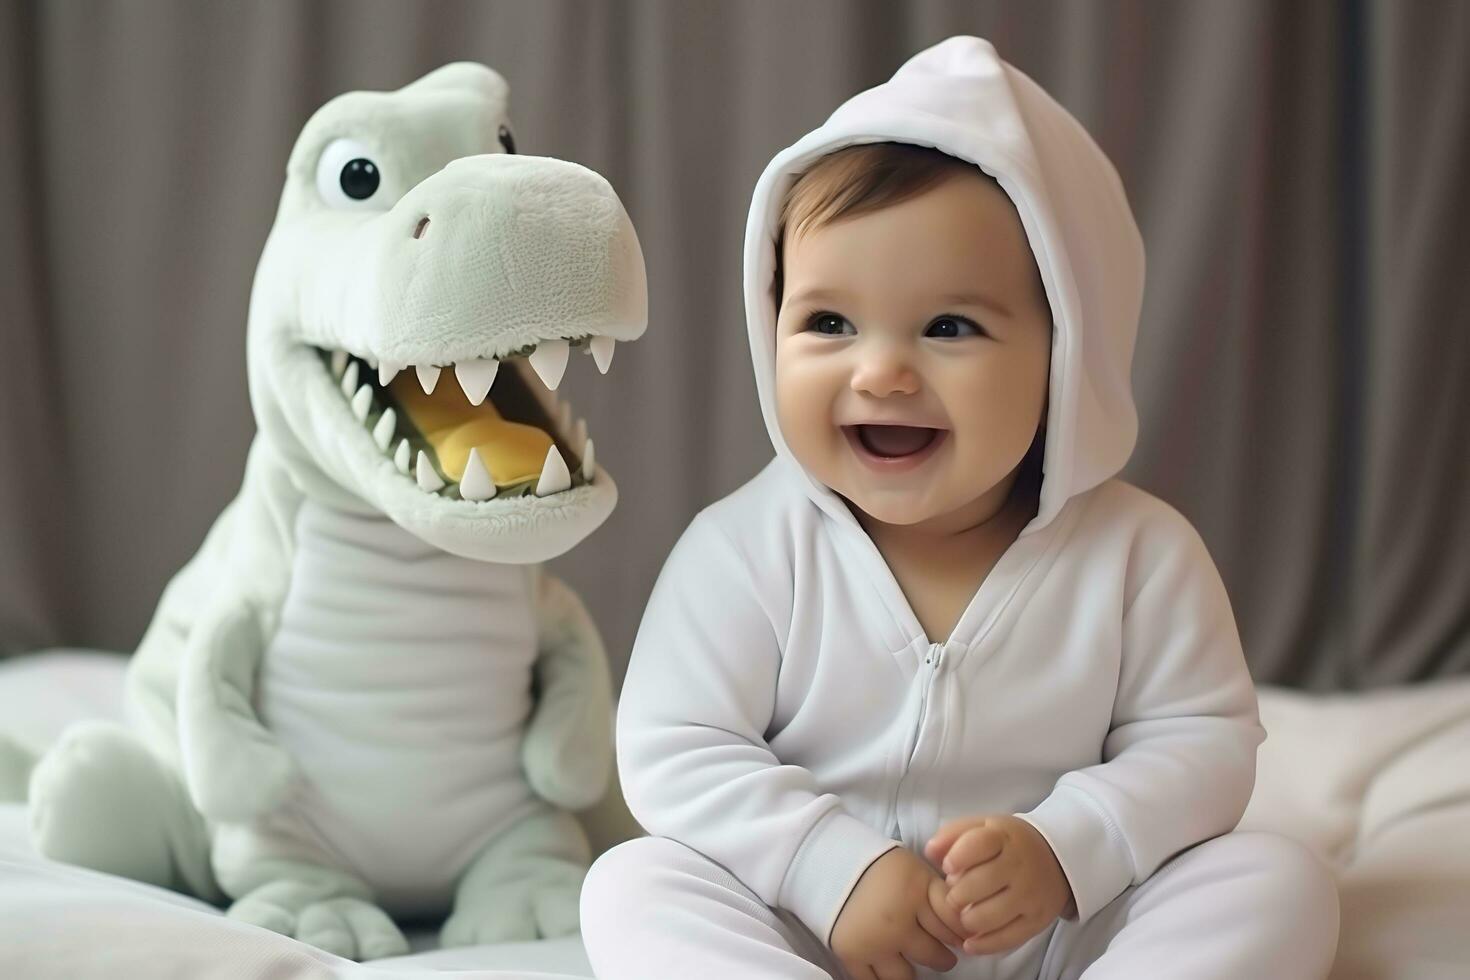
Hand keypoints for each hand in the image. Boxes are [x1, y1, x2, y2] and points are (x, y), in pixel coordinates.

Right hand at [830, 847, 964, 979]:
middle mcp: (897, 923)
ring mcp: (874, 943)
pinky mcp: (852, 955)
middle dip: (942, 958)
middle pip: (935, 957)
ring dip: (914, 971)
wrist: (828, 862)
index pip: (954, 929)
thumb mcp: (917, 870)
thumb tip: (967, 927)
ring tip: (909, 959)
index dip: (960, 937)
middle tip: (940, 955)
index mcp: (915, 895)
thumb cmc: (880, 866)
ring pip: (907, 977)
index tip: (959, 941)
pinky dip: (885, 978)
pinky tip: (889, 966)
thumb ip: (942, 895)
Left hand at [924, 815, 1073, 955]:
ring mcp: (1030, 895)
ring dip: (966, 920)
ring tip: (963, 914)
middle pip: (977, 885)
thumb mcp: (983, 827)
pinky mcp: (1037, 920)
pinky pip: (1007, 939)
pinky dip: (983, 945)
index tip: (947, 867)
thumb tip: (929, 852)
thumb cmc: (1007, 843)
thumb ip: (953, 834)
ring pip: (988, 916)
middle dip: (955, 895)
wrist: (1056, 857)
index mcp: (1004, 838)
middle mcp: (1020, 866)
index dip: (956, 858)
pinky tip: (970, 942)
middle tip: (953, 896)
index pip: (977, 845)